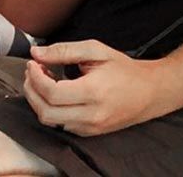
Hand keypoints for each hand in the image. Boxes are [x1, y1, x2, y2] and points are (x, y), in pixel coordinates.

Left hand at [23, 41, 166, 135]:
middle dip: (31, 91)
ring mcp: (91, 127)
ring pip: (51, 122)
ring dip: (39, 101)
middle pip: (46, 112)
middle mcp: (92, 115)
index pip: (52, 93)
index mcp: (93, 92)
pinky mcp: (91, 132)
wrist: (150, 91)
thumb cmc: (123, 69)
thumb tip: (36, 52)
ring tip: (42, 80)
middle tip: (32, 71)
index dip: (35, 77)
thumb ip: (63, 50)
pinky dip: (51, 109)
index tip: (32, 63)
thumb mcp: (94, 50)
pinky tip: (54, 92)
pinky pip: (61, 125)